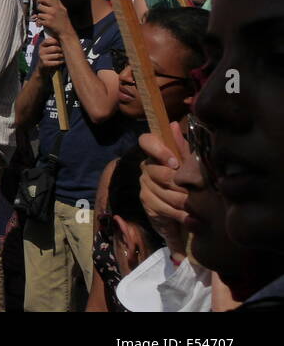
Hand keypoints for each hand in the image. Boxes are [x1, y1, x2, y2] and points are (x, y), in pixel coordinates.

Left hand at [35, 0, 71, 38]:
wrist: (66, 32)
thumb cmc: (65, 21)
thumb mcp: (64, 11)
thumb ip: (59, 4)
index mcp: (57, 7)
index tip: (38, 1)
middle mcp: (53, 10)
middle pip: (39, 7)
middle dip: (39, 10)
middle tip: (42, 12)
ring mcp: (50, 17)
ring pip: (39, 15)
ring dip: (40, 18)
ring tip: (44, 20)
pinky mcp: (47, 23)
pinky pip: (39, 21)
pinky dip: (39, 23)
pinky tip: (42, 24)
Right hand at [37, 35, 64, 70]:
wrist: (43, 69)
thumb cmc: (49, 57)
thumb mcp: (48, 49)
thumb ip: (53, 44)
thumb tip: (64, 39)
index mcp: (41, 45)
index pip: (49, 40)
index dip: (56, 41)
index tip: (60, 44)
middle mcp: (41, 51)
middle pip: (55, 48)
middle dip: (61, 50)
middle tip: (64, 52)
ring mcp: (42, 57)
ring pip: (57, 55)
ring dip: (62, 56)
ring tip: (63, 56)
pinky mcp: (45, 64)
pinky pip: (56, 62)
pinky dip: (61, 62)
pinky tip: (62, 62)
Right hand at [138, 125, 189, 252]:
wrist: (180, 206)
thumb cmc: (187, 179)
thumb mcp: (188, 162)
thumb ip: (183, 147)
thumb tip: (173, 124)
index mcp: (156, 153)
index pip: (146, 141)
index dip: (159, 150)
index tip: (174, 163)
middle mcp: (146, 167)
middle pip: (159, 173)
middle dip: (180, 184)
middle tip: (196, 190)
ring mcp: (145, 186)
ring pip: (163, 193)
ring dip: (184, 202)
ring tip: (200, 208)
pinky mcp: (147, 204)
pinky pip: (163, 209)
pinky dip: (181, 216)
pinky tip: (194, 221)